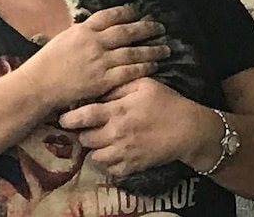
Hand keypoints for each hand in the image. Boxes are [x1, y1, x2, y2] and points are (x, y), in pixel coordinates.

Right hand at [19, 6, 169, 110]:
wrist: (39, 86)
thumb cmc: (47, 64)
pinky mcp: (104, 80)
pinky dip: (144, 67)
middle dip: (147, 28)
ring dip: (151, 49)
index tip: (138, 12)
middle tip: (160, 27)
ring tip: (165, 48)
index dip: (128, 12)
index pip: (111, 15)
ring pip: (133, 52)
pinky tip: (154, 66)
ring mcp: (100, 61)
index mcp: (84, 29)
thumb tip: (96, 27)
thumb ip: (82, 33)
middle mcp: (95, 42)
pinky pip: (129, 72)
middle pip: (127, 31)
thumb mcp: (63, 39)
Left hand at [58, 77, 195, 178]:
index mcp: (117, 111)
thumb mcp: (144, 84)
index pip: (83, 117)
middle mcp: (116, 134)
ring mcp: (124, 152)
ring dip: (94, 148)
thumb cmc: (166, 102)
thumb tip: (98, 88)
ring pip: (94, 156)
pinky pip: (109, 170)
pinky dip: (107, 162)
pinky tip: (112, 152)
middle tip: (86, 127)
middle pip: (85, 138)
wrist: (188, 129)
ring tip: (99, 139)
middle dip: (82, 133)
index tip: (64, 117)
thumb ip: (119, 85)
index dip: (69, 118)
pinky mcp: (132, 166)